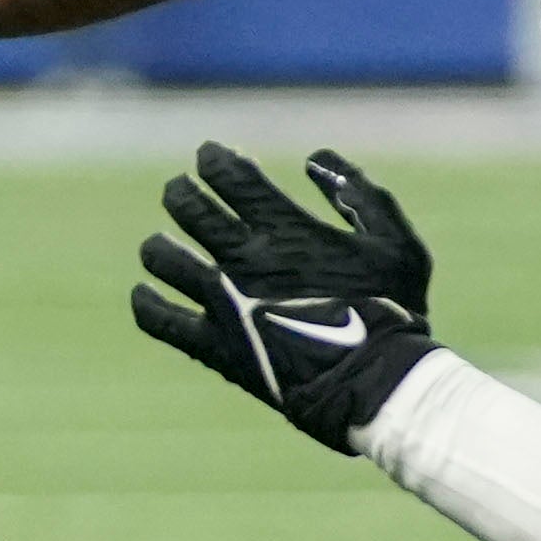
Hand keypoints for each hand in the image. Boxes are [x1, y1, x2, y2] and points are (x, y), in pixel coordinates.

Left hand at [131, 143, 438, 451]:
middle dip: (180, 192)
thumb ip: (359, 193)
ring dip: (159, 247)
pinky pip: (161, 320)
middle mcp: (244, 258)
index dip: (212, 159)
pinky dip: (146, 305)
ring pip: (164, 258)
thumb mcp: (396, 241)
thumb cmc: (393, 310)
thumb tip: (315, 160)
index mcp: (285, 228)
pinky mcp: (214, 345)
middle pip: (188, 207)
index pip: (228, 175)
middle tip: (180, 192)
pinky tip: (143, 295)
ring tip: (160, 246)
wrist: (374, 383)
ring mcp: (224, 302)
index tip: (209, 156)